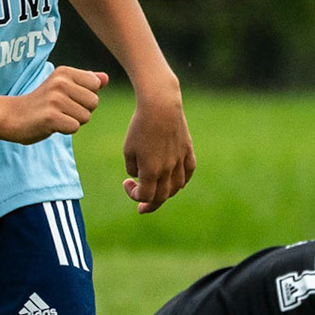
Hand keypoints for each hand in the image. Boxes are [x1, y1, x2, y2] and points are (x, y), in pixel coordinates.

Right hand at [0, 67, 107, 144]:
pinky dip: (65, 130)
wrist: (12, 116)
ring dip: (73, 121)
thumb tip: (106, 78)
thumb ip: (85, 81)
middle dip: (81, 110)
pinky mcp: (50, 117)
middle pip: (94, 102)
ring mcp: (54, 99)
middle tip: (60, 110)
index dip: (85, 96)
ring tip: (55, 116)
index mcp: (64, 72)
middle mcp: (60, 83)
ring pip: (85, 116)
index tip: (67, 97)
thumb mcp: (62, 87)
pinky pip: (74, 127)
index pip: (95, 85)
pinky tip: (51, 125)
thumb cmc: (42, 103)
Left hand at [122, 87, 195, 214]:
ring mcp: (180, 161)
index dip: (134, 195)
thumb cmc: (140, 127)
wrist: (160, 107)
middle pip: (162, 196)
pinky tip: (177, 183)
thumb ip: (133, 167)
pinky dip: (182, 181)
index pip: (146, 196)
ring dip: (165, 194)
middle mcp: (168, 169)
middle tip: (141, 207)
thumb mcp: (128, 149)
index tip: (126, 183)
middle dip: (150, 204)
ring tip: (157, 192)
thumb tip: (140, 176)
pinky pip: (188, 172)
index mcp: (151, 171)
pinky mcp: (188, 151)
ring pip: (176, 187)